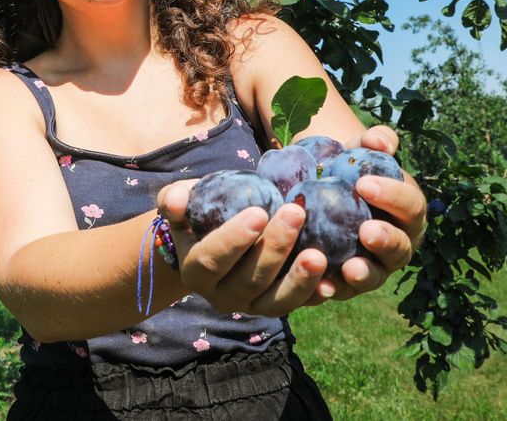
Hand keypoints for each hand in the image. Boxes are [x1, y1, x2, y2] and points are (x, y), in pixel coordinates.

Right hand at [156, 180, 329, 315]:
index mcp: (196, 271)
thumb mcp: (182, 201)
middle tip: (296, 213)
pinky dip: (314, 295)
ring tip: (319, 255)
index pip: (212, 259)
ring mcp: (251, 305)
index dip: (234, 239)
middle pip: (249, 280)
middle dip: (274, 248)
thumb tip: (176, 202)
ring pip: (275, 302)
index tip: (259, 212)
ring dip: (299, 280)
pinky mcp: (277, 306)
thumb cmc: (200, 213)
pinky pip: (297, 306)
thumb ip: (173, 199)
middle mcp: (222, 296)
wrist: (217, 239)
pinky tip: (333, 281)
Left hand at [324, 125, 427, 300]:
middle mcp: (397, 244)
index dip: (392, 196)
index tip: (363, 184)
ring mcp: (374, 267)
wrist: (322, 190)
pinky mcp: (347, 285)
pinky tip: (320, 287)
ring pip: (376, 276)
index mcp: (408, 212)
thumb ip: (375, 142)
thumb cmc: (349, 169)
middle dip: (386, 240)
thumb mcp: (360, 151)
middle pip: (400, 247)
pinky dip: (333, 290)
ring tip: (351, 268)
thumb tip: (378, 140)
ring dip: (365, 274)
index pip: (411, 205)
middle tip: (366, 230)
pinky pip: (343, 291)